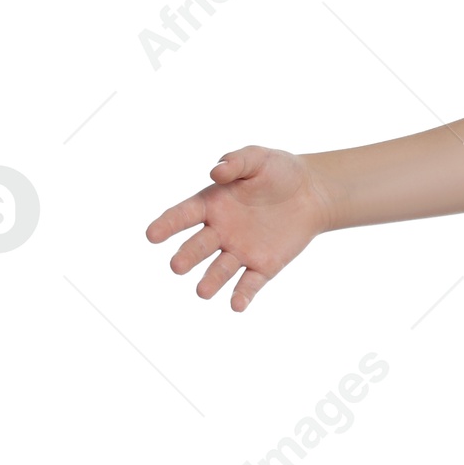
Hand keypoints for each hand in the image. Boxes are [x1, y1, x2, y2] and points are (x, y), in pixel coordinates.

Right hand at [145, 144, 331, 311]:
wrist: (312, 193)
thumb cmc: (279, 172)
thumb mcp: (258, 158)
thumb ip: (237, 162)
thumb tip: (215, 171)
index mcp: (212, 205)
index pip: (183, 215)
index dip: (167, 224)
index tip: (151, 235)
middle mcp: (220, 232)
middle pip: (198, 246)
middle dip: (187, 256)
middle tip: (177, 266)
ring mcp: (240, 251)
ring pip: (220, 270)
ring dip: (211, 281)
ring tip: (202, 292)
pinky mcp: (263, 266)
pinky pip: (250, 283)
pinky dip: (242, 295)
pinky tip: (236, 306)